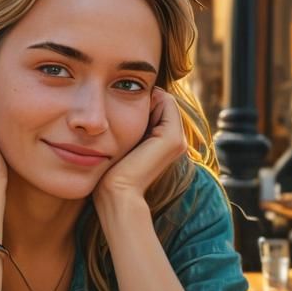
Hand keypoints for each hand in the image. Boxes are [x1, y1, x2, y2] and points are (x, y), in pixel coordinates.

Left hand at [94, 88, 186, 203]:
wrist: (116, 191)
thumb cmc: (113, 169)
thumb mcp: (125, 141)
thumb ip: (133, 124)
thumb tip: (130, 102)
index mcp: (168, 142)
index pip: (161, 104)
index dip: (143, 102)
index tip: (121, 114)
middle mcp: (178, 140)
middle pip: (163, 101)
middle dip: (144, 101)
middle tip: (123, 115)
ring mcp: (178, 139)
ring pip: (164, 99)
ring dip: (144, 101)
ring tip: (126, 118)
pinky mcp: (172, 138)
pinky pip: (166, 100)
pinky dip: (149, 99)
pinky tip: (131, 113)